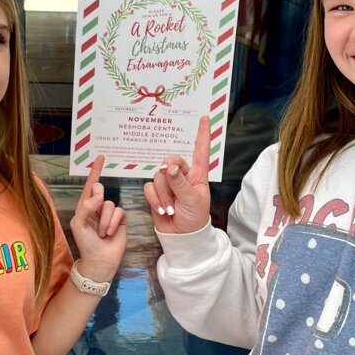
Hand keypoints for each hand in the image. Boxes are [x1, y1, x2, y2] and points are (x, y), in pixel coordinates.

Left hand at [70, 156, 126, 281]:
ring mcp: (109, 213)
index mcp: (84, 206)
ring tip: (102, 233)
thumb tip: (99, 196)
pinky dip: (113, 222)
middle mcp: (97, 207)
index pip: (89, 185)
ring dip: (104, 220)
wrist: (100, 261)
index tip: (100, 157)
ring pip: (110, 203)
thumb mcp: (79, 225)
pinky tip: (110, 233)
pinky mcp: (120, 219)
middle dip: (97, 201)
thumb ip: (85, 207)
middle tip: (95, 214)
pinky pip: (119, 211)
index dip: (95, 170)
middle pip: (100, 189)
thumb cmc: (86, 244)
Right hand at [143, 115, 211, 233]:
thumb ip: (180, 183)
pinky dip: (154, 200)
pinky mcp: (156, 192)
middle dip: (169, 178)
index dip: (202, 134)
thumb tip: (169, 167)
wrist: (181, 237)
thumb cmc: (194, 218)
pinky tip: (162, 210)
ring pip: (158, 176)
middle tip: (173, 195)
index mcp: (197, 174)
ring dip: (163, 195)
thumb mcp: (192, 200)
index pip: (200, 150)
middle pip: (170, 161)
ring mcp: (168, 184)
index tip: (204, 117)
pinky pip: (149, 187)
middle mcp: (182, 175)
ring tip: (170, 209)